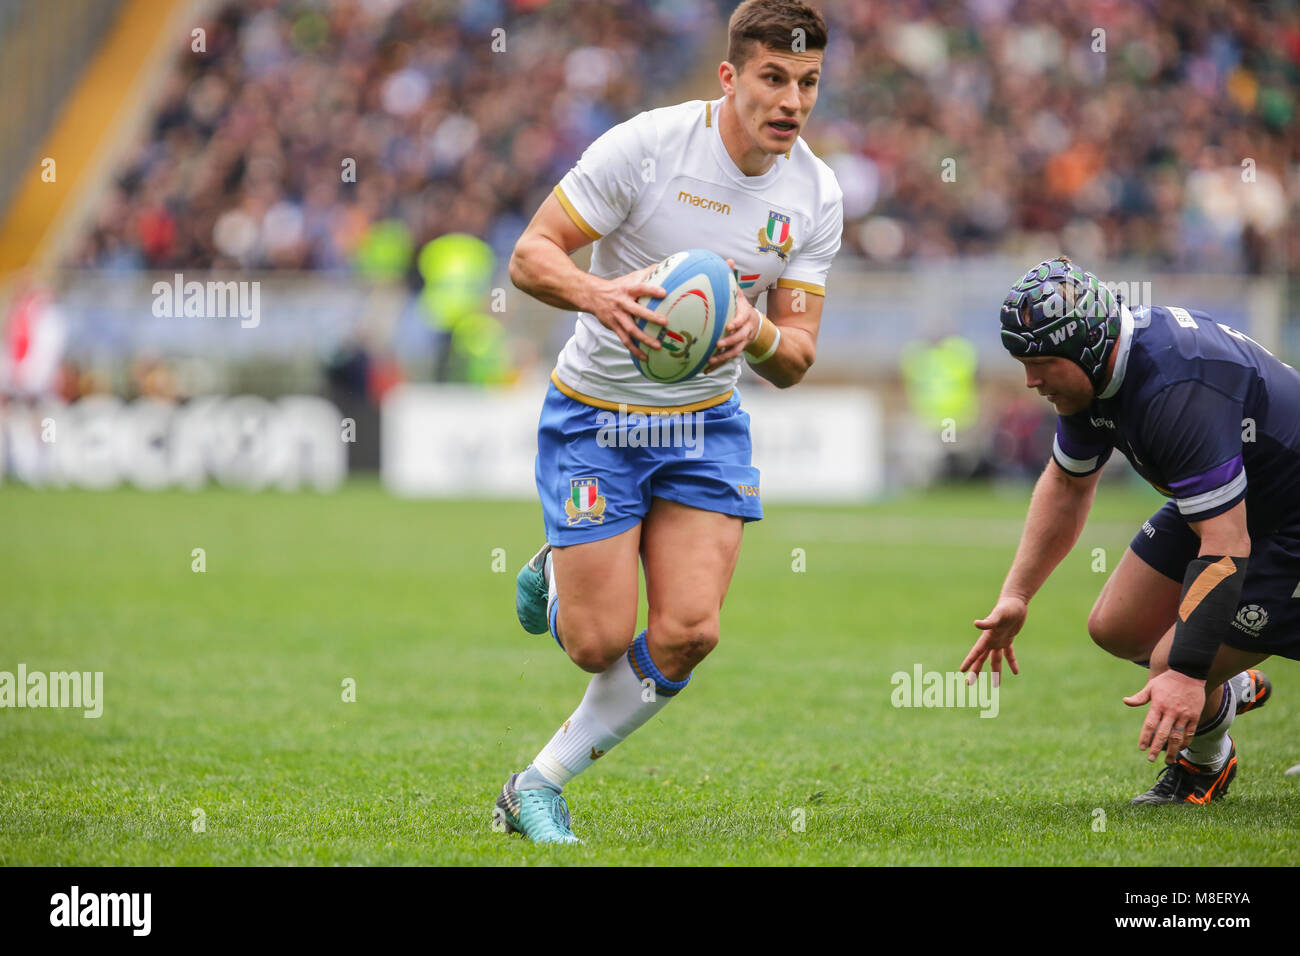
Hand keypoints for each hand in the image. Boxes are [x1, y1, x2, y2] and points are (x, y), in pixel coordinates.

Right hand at [588, 265, 667, 361]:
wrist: (593, 295)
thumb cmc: (617, 287)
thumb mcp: (630, 278)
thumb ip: (647, 273)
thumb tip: (666, 267)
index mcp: (627, 290)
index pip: (640, 288)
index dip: (651, 290)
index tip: (664, 293)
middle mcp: (621, 303)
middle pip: (636, 311)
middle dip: (650, 317)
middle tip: (665, 322)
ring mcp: (617, 317)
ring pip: (630, 329)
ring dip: (644, 338)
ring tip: (657, 345)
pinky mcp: (614, 327)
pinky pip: (625, 340)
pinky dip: (634, 349)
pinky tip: (645, 357)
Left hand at [705, 258, 761, 372]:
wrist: (754, 324)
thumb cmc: (740, 306)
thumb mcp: (738, 293)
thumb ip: (731, 280)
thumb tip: (727, 260)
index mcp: (746, 314)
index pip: (743, 319)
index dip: (737, 323)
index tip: (729, 326)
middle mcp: (746, 330)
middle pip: (740, 339)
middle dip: (729, 343)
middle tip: (717, 344)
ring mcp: (742, 343)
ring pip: (734, 353)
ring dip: (722, 358)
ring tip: (710, 361)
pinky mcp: (735, 351)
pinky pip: (726, 361)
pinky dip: (716, 366)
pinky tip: (704, 370)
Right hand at [961, 595, 1025, 685]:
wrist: (1015, 601)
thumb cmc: (1006, 607)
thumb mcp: (999, 615)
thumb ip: (988, 621)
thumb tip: (976, 624)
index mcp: (987, 637)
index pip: (976, 652)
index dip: (969, 662)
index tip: (961, 671)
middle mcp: (991, 641)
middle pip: (981, 659)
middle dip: (976, 671)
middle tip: (969, 684)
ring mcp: (999, 640)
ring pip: (995, 660)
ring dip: (995, 671)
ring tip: (995, 685)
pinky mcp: (1008, 638)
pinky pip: (1009, 654)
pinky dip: (1011, 662)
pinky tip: (1015, 672)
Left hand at [1124, 669, 1205, 762]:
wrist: (1189, 672)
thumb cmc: (1167, 680)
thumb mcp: (1151, 686)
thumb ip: (1139, 697)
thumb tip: (1125, 701)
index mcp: (1158, 705)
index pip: (1149, 725)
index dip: (1145, 737)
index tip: (1141, 748)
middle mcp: (1171, 711)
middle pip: (1163, 734)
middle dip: (1156, 748)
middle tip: (1151, 759)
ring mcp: (1184, 714)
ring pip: (1178, 736)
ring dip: (1173, 750)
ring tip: (1168, 760)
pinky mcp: (1194, 715)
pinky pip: (1190, 733)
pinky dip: (1185, 742)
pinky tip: (1180, 749)